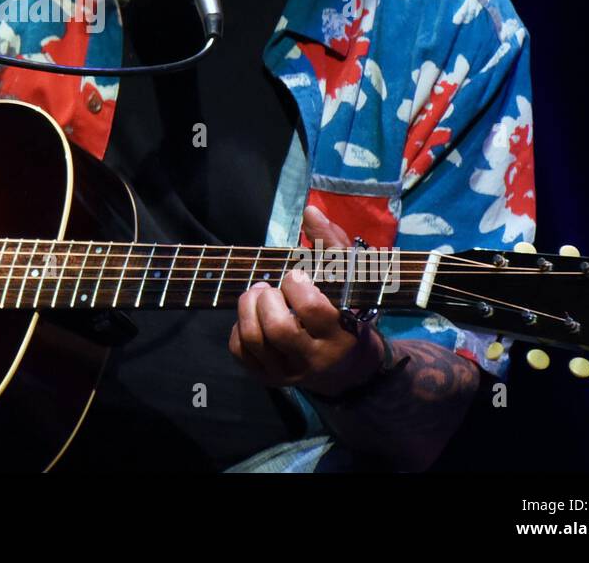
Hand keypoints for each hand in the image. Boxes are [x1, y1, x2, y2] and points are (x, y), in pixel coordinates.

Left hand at [228, 205, 382, 396]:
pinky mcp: (269, 378)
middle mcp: (315, 358)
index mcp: (340, 332)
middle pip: (278, 329)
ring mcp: (290, 372)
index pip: (312, 309)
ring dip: (247, 309)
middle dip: (266, 299)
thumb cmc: (346, 310)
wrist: (349, 368)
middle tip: (270, 287)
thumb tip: (310, 211)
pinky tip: (252, 318)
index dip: (296, 285)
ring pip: (255, 340)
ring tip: (256, 296)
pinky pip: (241, 352)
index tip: (295, 276)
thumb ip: (332, 243)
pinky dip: (238, 329)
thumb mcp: (349, 280)